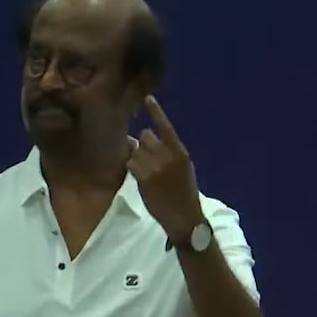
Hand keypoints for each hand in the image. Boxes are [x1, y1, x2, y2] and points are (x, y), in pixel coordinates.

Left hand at [127, 95, 204, 243]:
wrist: (184, 217)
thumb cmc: (185, 193)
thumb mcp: (184, 168)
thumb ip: (169, 153)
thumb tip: (147, 139)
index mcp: (181, 152)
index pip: (166, 127)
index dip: (156, 112)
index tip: (148, 98)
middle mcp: (168, 156)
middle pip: (146, 137)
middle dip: (143, 145)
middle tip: (148, 159)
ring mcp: (155, 167)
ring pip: (136, 150)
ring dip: (137, 157)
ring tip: (147, 171)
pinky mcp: (143, 178)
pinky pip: (131, 163)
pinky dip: (132, 167)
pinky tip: (140, 177)